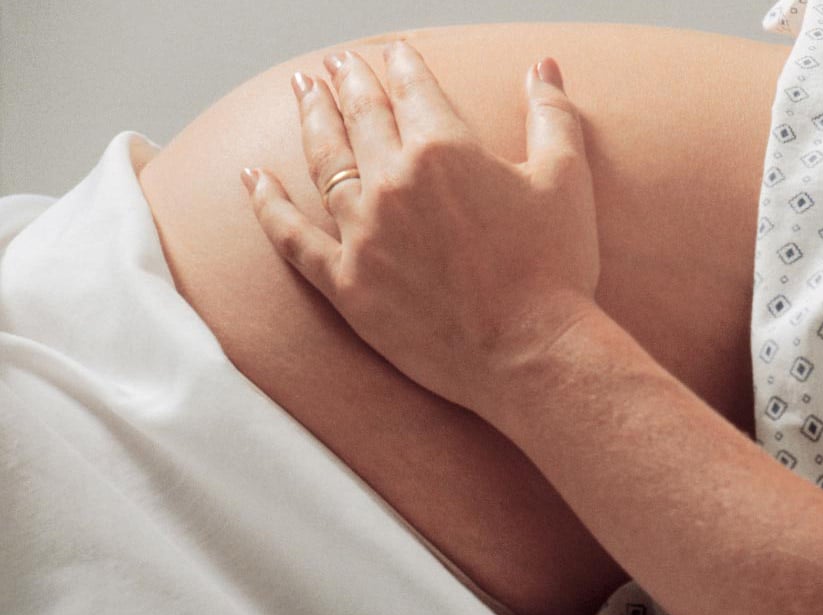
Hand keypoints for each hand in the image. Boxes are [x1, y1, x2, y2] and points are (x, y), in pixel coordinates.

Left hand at [241, 39, 599, 412]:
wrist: (529, 353)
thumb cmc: (555, 269)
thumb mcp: (565, 180)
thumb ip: (552, 115)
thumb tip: (543, 66)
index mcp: (443, 150)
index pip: (413, 89)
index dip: (402, 63)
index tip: (393, 51)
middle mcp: (392, 183)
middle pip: (361, 116)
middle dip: (348, 81)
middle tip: (336, 64)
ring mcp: (361, 234)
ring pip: (324, 161)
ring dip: (311, 120)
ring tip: (304, 93)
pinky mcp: (345, 283)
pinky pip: (291, 237)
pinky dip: (268, 205)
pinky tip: (254, 178)